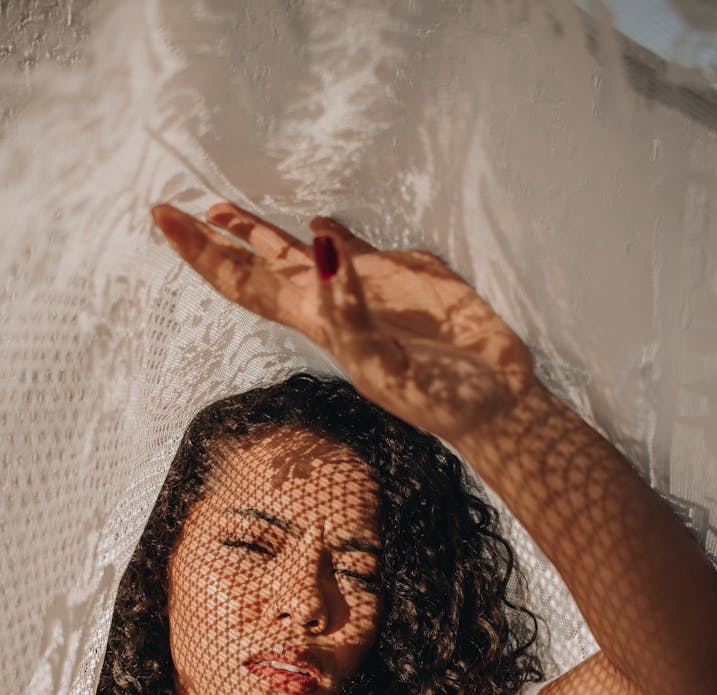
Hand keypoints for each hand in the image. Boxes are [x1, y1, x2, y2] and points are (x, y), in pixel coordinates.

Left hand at [151, 201, 534, 441]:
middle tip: (176, 209)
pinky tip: (319, 224)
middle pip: (259, 266)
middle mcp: (333, 304)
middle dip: (216, 239)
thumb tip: (317, 245)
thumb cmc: (440, 397)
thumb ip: (351, 311)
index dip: (203, 251)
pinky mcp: (404, 280)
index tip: (163, 216)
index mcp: (319, 323)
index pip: (245, 282)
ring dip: (259, 234)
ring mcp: (366, 290)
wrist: (494, 404)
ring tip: (225, 209)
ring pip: (300, 254)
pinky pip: (356, 250)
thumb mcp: (386, 363)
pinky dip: (332, 237)